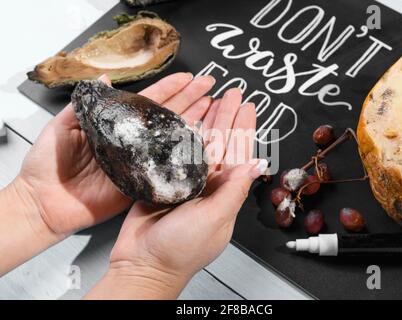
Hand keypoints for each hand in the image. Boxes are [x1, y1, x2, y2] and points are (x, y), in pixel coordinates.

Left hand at [17, 72, 216, 236]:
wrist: (44, 201)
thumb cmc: (48, 164)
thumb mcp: (62, 126)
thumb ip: (85, 104)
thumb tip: (104, 78)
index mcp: (116, 125)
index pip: (149, 101)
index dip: (170, 88)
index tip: (188, 77)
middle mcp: (133, 141)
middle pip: (167, 116)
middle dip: (190, 100)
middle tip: (209, 86)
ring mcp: (139, 161)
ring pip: (172, 139)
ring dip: (194, 123)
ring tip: (212, 108)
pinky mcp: (141, 182)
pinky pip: (165, 168)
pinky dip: (185, 157)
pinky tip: (201, 144)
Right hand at [86, 88, 264, 298]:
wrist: (142, 263)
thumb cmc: (180, 249)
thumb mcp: (214, 219)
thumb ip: (234, 190)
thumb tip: (258, 164)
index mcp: (224, 193)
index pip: (238, 154)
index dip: (244, 129)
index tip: (248, 107)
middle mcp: (207, 185)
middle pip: (221, 143)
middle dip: (227, 118)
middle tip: (233, 93)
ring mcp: (184, 181)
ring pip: (199, 143)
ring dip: (207, 121)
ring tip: (213, 98)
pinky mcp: (162, 180)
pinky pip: (174, 150)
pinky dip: (181, 133)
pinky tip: (186, 118)